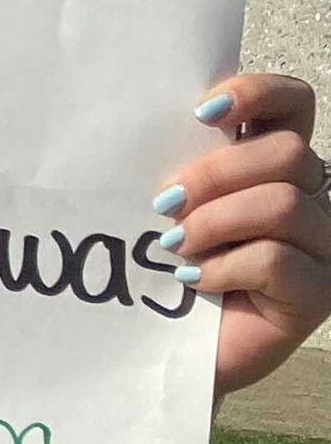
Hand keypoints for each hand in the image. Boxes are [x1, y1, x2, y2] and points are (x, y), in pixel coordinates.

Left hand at [170, 74, 330, 398]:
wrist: (157, 349)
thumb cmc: (156, 269)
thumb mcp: (162, 206)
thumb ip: (173, 161)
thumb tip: (133, 115)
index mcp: (272, 166)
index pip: (293, 104)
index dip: (257, 94)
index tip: (202, 113)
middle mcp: (310, 199)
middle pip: (288, 154)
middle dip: (217, 173)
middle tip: (164, 204)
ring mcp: (321, 247)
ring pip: (284, 205)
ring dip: (214, 222)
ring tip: (173, 246)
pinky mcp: (316, 295)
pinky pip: (277, 259)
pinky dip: (223, 267)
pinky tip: (192, 281)